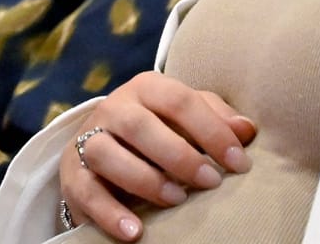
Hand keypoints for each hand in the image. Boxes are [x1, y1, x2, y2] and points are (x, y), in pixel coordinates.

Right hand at [58, 72, 256, 241]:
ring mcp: (88, 140)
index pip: (180, 100)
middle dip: (180, 155)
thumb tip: (246, 129)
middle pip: (141, 125)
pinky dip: (110, 213)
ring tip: (177, 201)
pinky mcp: (73, 176)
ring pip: (106, 153)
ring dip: (145, 179)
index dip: (212, 131)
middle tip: (210, 182)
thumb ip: (216, 118)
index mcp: (147, 88)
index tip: (239, 163)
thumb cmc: (160, 131)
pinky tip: (136, 232)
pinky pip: (87, 192)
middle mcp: (114, 108)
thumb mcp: (188, 119)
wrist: (104, 148)